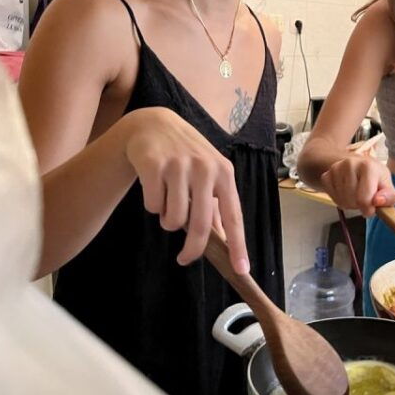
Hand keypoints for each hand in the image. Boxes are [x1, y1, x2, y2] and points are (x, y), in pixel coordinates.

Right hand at [122, 107, 247, 273]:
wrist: (154, 125)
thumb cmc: (186, 155)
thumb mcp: (208, 173)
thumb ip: (215, 205)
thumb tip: (225, 240)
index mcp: (224, 173)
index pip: (233, 216)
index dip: (238, 244)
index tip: (242, 269)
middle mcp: (205, 168)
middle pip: (200, 225)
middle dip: (192, 249)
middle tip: (184, 259)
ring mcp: (180, 165)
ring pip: (173, 219)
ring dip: (167, 220)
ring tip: (167, 203)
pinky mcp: (154, 165)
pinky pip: (153, 206)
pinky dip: (152, 205)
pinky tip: (154, 187)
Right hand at [320, 155, 394, 216]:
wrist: (358, 166)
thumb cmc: (375, 178)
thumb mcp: (388, 186)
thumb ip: (390, 197)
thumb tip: (378, 201)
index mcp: (368, 166)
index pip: (364, 199)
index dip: (368, 209)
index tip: (372, 208)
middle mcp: (350, 164)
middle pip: (352, 201)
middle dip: (359, 205)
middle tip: (364, 196)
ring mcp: (335, 168)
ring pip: (341, 201)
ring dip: (349, 203)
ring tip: (356, 193)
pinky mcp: (326, 175)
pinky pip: (332, 197)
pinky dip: (339, 199)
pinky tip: (346, 191)